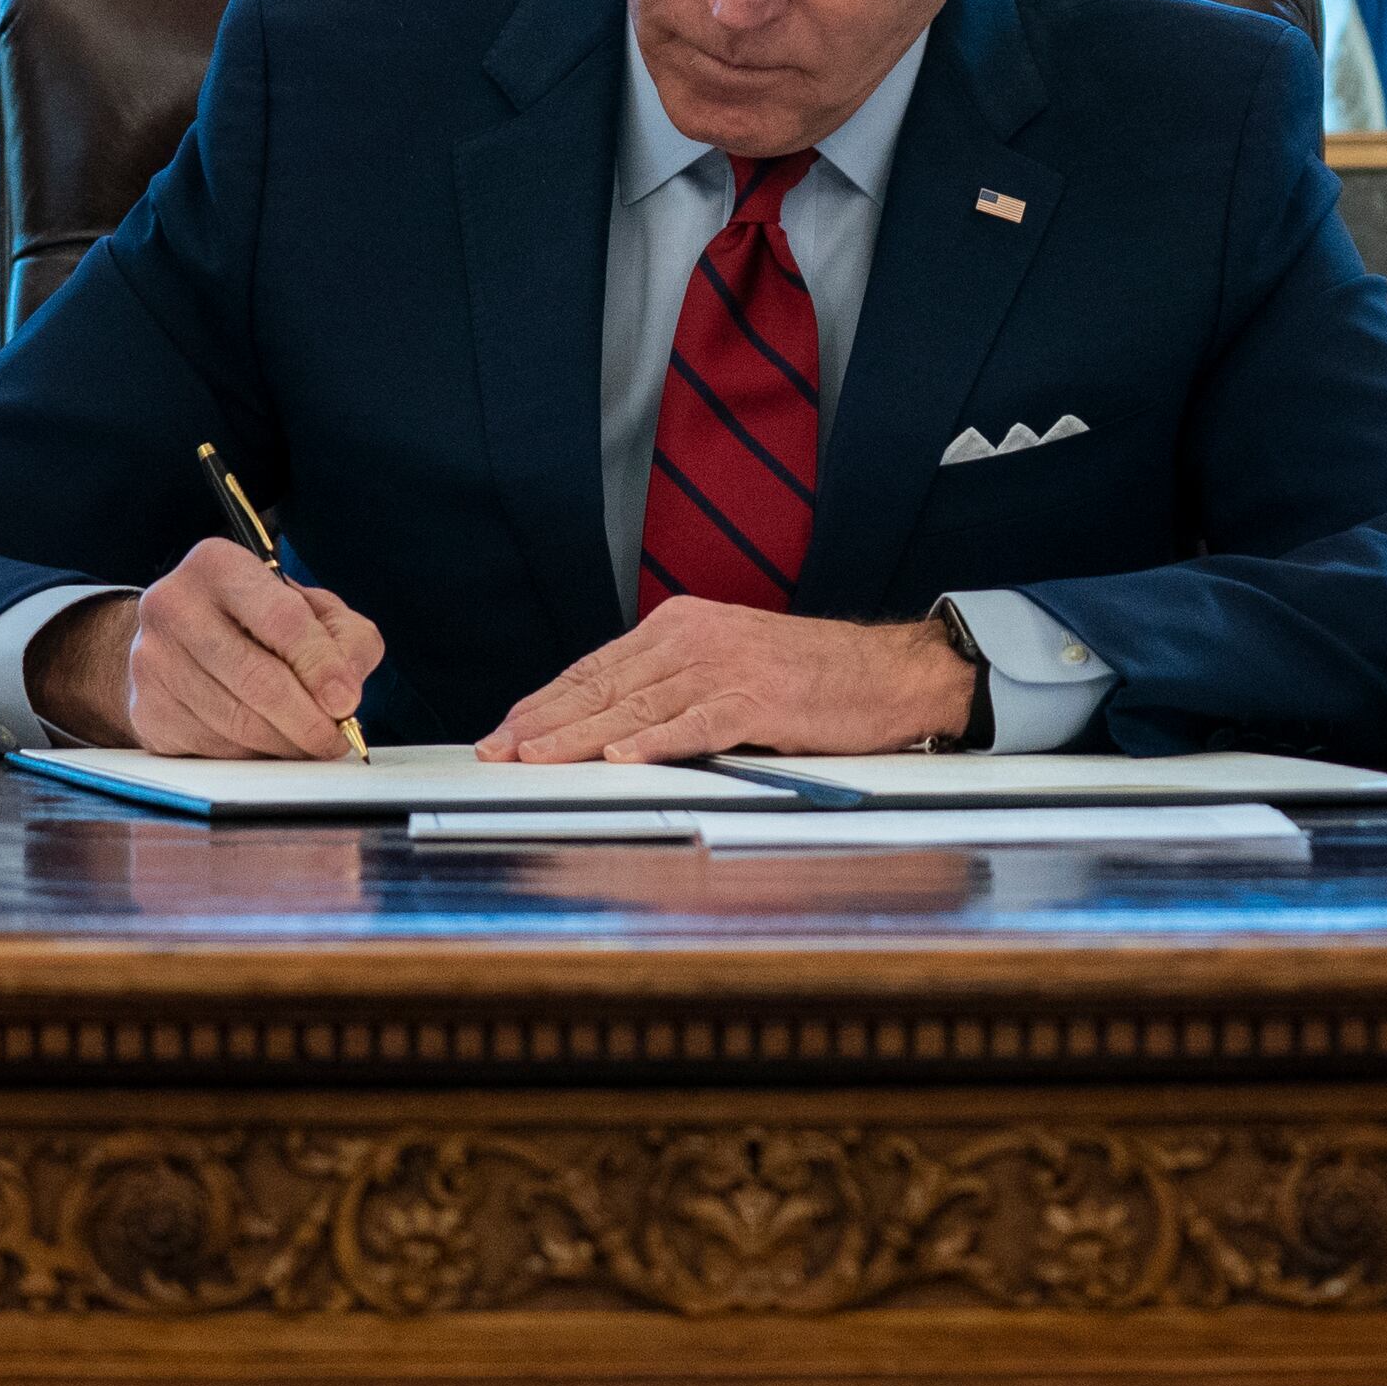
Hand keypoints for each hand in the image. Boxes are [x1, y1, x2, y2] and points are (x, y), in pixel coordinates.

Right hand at [27, 541, 385, 755]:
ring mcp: (151, 660)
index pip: (282, 620)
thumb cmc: (258, 623)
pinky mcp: (146, 709)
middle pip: (257, 679)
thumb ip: (346, 639)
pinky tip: (266, 743)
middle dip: (308, 720)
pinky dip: (251, 755)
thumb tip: (345, 693)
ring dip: (285, 744)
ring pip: (236, 722)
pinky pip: (212, 748)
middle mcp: (173, 605)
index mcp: (219, 565)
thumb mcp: (313, 609)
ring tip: (309, 743)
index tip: (346, 702)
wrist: (177, 643)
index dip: (320, 666)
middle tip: (336, 740)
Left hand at [482, 607, 976, 761]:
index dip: (546, 701)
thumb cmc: (812, 677)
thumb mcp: (730, 663)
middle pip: (602, 686)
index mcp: (682, 626)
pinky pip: (694, 725)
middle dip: (543, 721)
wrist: (889, 672)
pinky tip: (618, 759)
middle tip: (497, 748)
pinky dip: (653, 743)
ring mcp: (725, 668)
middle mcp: (695, 639)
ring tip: (534, 758)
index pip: (596, 666)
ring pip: (634, 708)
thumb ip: (674, 683)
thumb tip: (613, 723)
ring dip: (577, 738)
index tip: (508, 728)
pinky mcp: (758, 702)